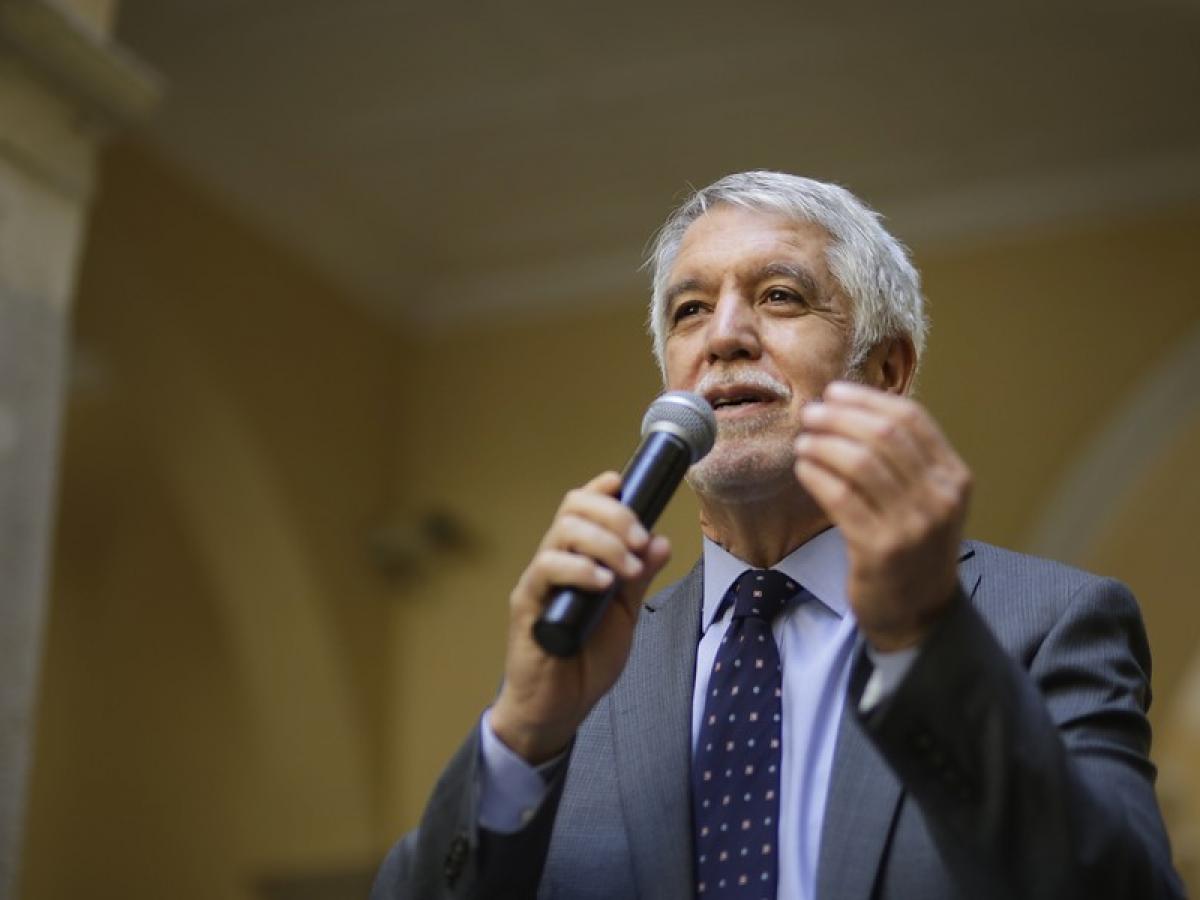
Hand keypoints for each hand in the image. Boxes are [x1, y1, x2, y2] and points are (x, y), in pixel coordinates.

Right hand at [490, 471, 671, 763]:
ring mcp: (539, 582)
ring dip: (603, 542)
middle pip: (573, 508)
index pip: (582, 507)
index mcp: (578, 558)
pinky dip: (579, 569)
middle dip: (614, 516)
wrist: (557, 709)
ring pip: (561, 532)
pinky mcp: (527, 605)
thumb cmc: (586, 661)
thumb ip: (638, 578)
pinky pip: (547, 570)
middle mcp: (555, 561)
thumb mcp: (625, 615)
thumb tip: (660, 541)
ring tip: (627, 570)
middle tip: (640, 541)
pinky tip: (603, 583)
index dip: (602, 490)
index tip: (625, 485)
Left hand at [794, 381, 971, 650]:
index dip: (868, 399)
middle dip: (840, 417)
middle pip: (884, 435)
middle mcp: (940, 497)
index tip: (834, 391)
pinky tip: (803, 468)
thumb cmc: (912, 548)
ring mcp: (913, 524)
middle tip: (810, 413)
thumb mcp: (927, 499)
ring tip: (803, 441)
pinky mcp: (880, 549)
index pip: (912, 419)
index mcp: (954, 476)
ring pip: (860, 463)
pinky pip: (841, 498)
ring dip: (824, 444)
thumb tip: (852, 408)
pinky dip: (817, 475)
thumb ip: (905, 459)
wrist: (918, 613)